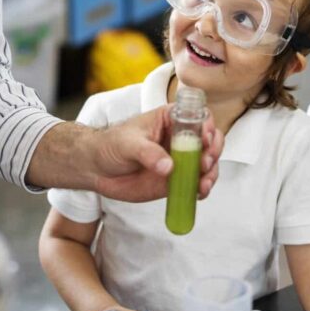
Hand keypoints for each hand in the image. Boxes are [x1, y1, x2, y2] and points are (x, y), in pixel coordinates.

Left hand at [92, 106, 223, 202]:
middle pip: (210, 141)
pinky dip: (201, 188)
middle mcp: (180, 138)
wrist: (96, 169)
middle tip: (205, 163)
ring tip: (203, 184)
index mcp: (170, 120)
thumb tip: (168, 167)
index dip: (207, 126)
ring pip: (207, 164)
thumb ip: (147, 153)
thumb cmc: (110, 145)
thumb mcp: (127, 144)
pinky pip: (195, 183)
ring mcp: (180, 160)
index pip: (198, 117)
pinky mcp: (176, 179)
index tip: (205, 139)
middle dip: (213, 152)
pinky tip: (199, 193)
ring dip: (211, 173)